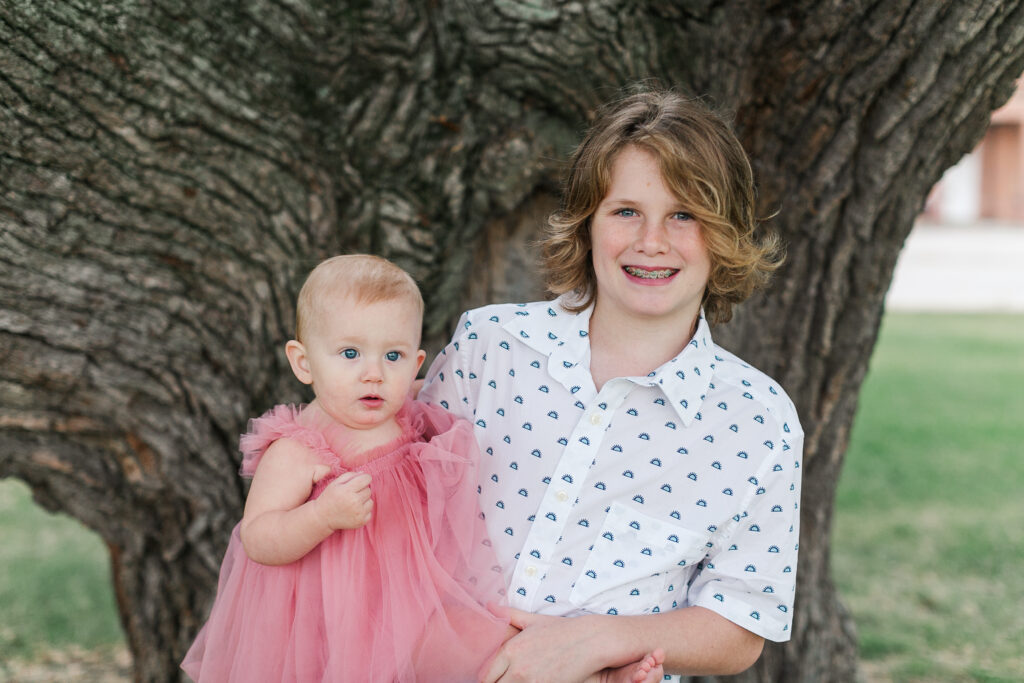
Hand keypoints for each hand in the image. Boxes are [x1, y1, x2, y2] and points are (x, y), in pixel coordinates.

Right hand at [312, 471, 372, 529]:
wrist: (323, 517)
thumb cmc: (329, 498)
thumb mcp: (335, 483)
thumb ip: (349, 475)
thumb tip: (363, 474)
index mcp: (347, 490)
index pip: (366, 479)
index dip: (364, 478)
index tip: (361, 480)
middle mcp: (354, 502)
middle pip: (368, 490)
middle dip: (362, 490)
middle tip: (353, 493)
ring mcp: (358, 513)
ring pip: (370, 501)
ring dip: (364, 500)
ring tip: (353, 502)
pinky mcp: (361, 521)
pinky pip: (370, 511)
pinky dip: (364, 510)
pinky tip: (354, 510)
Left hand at [480, 609, 602, 682]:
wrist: (591, 641)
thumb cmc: (562, 630)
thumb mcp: (533, 620)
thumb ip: (509, 615)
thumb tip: (489, 606)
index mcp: (511, 650)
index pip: (486, 676)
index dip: (489, 680)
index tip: (496, 678)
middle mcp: (517, 667)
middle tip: (508, 680)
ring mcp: (531, 681)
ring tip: (523, 680)